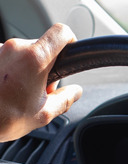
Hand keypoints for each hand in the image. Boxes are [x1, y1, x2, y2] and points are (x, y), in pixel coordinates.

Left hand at [0, 24, 82, 141]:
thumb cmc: (2, 118)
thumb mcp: (44, 114)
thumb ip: (65, 99)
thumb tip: (74, 92)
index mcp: (33, 59)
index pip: (61, 33)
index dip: (70, 41)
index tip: (68, 54)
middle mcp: (13, 48)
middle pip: (42, 47)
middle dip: (46, 67)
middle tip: (39, 91)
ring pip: (23, 53)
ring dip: (27, 70)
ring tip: (19, 92)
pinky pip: (7, 58)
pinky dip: (11, 71)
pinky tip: (6, 89)